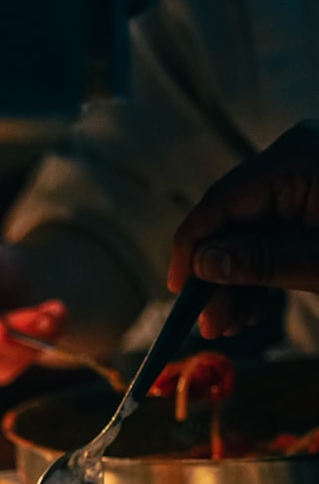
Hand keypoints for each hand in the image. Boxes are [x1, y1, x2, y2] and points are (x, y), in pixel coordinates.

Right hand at [168, 120, 318, 338]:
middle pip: (233, 218)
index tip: (178, 292)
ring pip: (253, 229)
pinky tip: (256, 305)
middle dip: (219, 274)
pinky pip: (277, 228)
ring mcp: (309, 174)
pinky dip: (264, 266)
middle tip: (211, 326)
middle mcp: (297, 156)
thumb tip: (204, 263)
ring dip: (240, 277)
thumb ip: (261, 262)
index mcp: (295, 160)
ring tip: (236, 325)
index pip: (220, 203)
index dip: (191, 249)